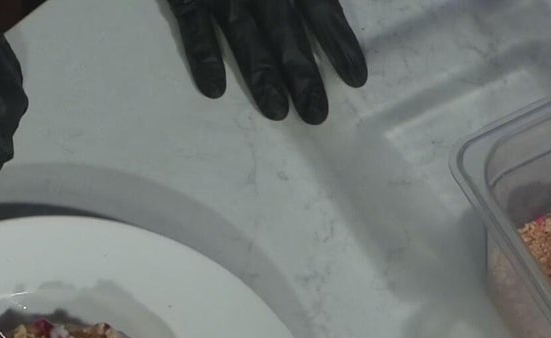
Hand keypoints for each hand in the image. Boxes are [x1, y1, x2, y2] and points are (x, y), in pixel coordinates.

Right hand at [166, 0, 367, 123]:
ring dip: (259, 73)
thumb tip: (326, 3)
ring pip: (244, 32)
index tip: (356, 77)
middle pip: (285, 29)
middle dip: (302, 72)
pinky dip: (202, 54)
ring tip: (276, 110)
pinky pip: (194, 23)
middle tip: (316, 113)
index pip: (321, 6)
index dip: (338, 42)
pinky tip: (214, 88)